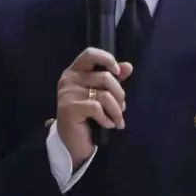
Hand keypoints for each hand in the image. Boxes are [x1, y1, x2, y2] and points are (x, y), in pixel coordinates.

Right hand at [56, 47, 133, 167]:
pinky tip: (108, 125)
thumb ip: (113, 78)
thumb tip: (128, 67)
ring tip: (118, 120)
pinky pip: (97, 108)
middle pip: (105, 77)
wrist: (72, 142)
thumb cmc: (88, 115)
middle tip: (122, 108)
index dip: (107, 59)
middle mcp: (69, 79)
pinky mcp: (69, 108)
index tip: (118, 72)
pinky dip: (107, 119)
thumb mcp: (101, 94)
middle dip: (120, 94)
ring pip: (105, 95)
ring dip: (117, 110)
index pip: (90, 54)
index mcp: (75, 71)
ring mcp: (67, 93)